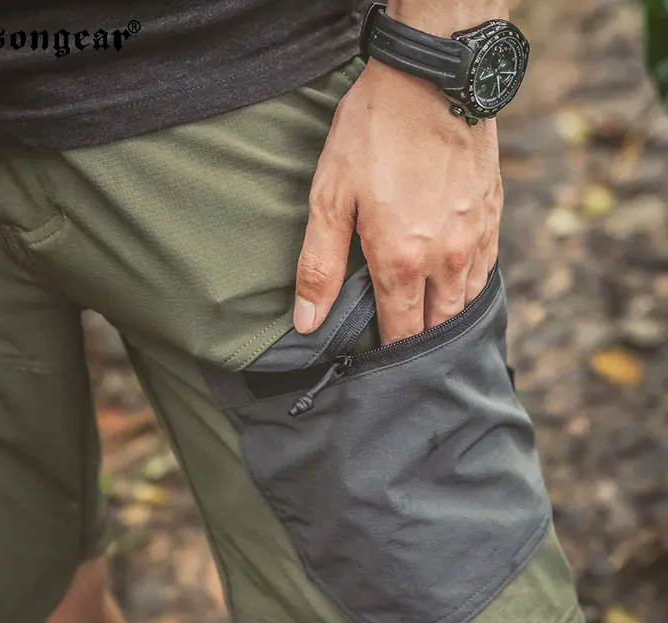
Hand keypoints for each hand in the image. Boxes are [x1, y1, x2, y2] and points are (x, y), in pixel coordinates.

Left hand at [294, 58, 503, 344]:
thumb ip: (320, 266)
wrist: (434, 77)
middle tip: (402, 356)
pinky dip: (469, 291)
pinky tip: (454, 291)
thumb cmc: (374, 134)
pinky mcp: (493, 217)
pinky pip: (486, 273)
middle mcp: (446, 260)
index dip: (389, 354)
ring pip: (465, 304)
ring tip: (427, 332)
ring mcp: (475, 239)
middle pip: (438, 327)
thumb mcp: (330, 197)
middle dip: (420, 346)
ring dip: (446, 322)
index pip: (399, 332)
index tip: (379, 368)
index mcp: (402, 262)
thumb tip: (307, 323)